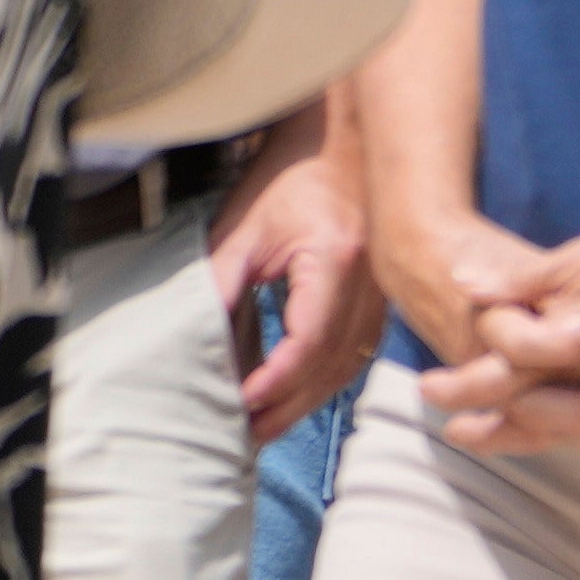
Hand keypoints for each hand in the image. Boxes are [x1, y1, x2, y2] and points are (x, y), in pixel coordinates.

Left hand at [213, 136, 382, 434]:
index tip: (241, 400)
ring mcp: (383, 292)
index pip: (310, 338)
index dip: (276, 377)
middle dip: (289, 405)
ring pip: (350, 364)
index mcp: (335, 261)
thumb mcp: (244, 230)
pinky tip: (300, 394)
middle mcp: (369, 283)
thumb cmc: (291, 180)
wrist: (343, 146)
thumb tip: (196, 341)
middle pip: (334, 363)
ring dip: (309, 400)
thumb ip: (220, 285)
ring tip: (268, 424)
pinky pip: (359, 351)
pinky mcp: (382, 297)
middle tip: (249, 434)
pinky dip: (327, 379)